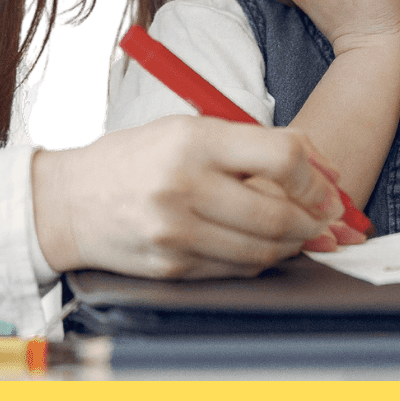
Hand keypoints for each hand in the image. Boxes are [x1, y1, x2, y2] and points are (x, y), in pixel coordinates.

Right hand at [30, 116, 358, 279]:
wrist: (71, 201)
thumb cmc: (136, 158)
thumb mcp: (186, 129)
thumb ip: (249, 143)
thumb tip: (319, 167)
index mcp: (192, 140)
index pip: (280, 157)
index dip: (317, 176)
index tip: (328, 186)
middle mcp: (184, 186)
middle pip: (278, 214)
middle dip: (314, 220)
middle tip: (325, 218)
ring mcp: (177, 232)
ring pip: (264, 250)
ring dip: (292, 244)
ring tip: (296, 231)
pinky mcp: (173, 267)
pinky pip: (237, 271)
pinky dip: (260, 261)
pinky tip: (260, 246)